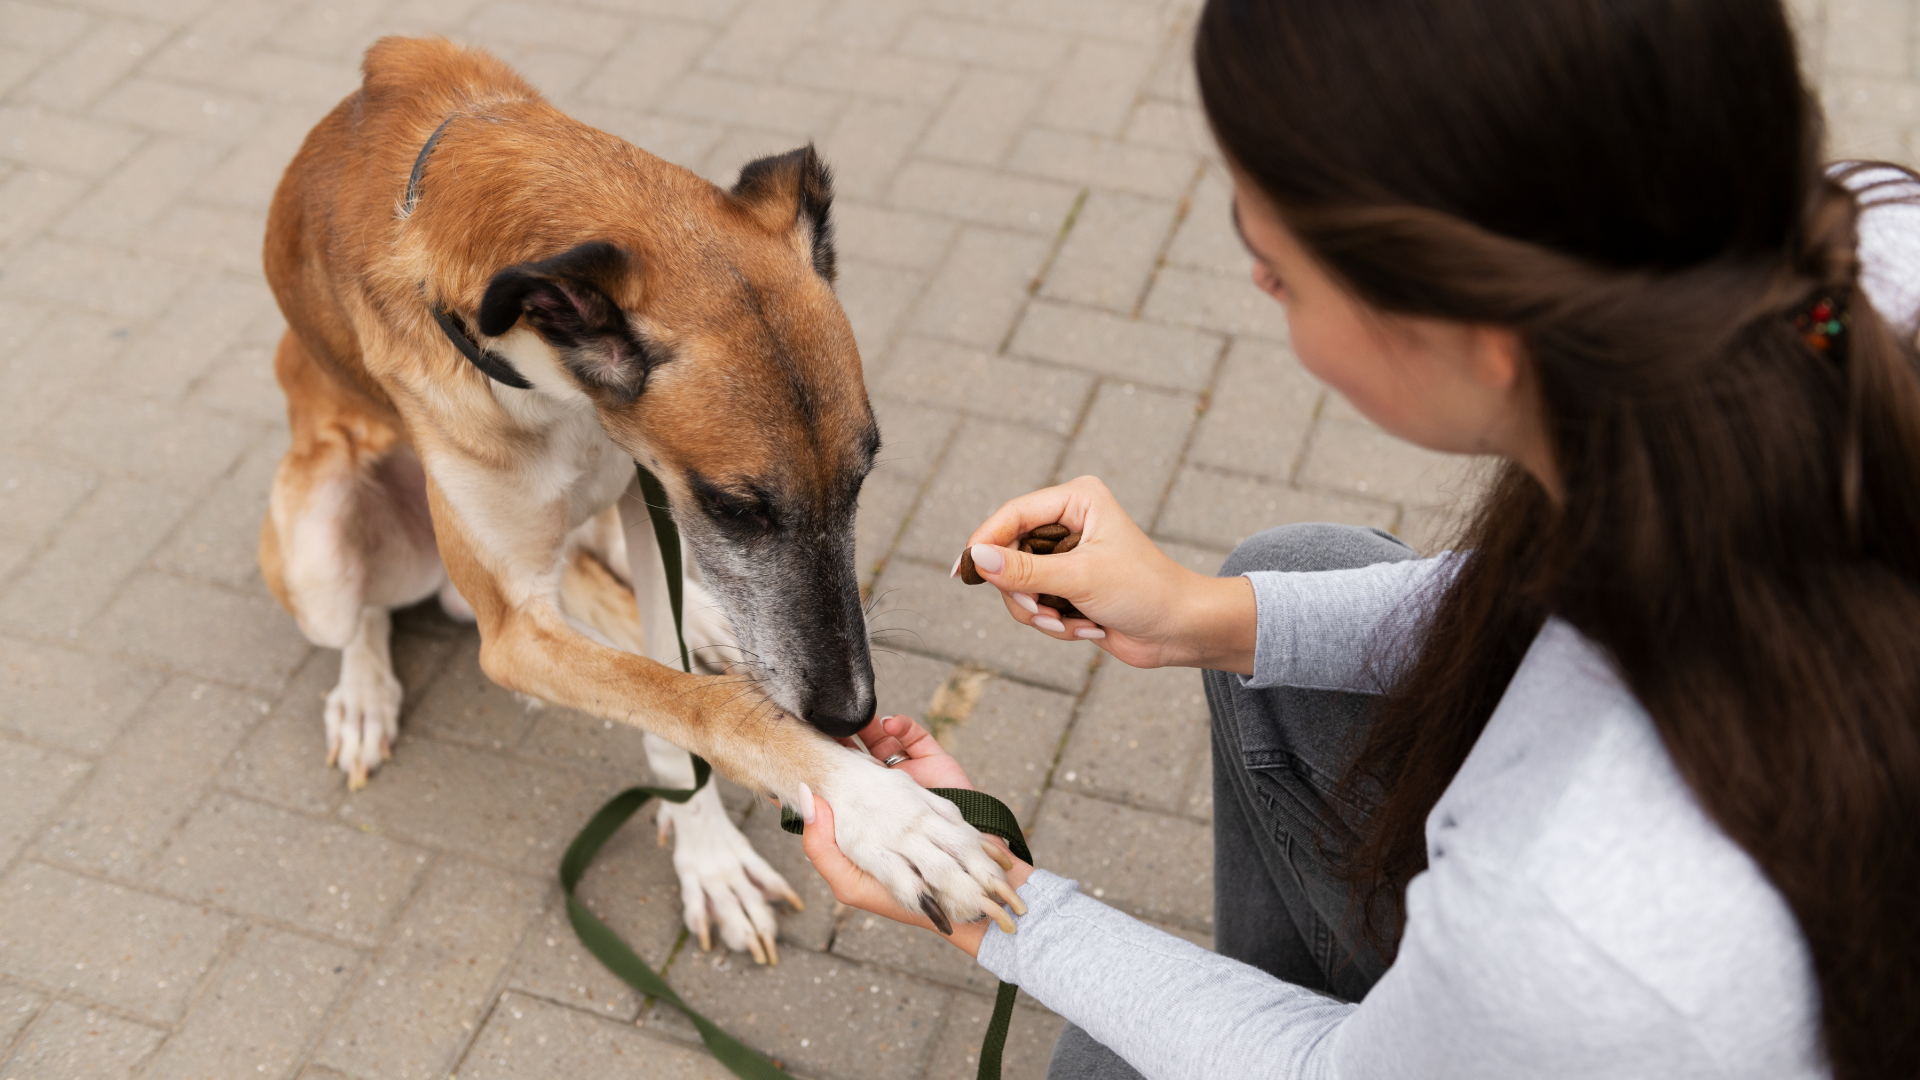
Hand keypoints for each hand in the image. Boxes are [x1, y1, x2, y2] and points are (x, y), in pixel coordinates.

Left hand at [801, 714, 1030, 957]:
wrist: (972, 892)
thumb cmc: (907, 897)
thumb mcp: (851, 883)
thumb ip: (822, 849)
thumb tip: (808, 800)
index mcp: (861, 823)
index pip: (831, 790)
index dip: (812, 771)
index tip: (792, 752)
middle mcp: (882, 802)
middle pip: (852, 761)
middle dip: (835, 741)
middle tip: (815, 721)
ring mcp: (909, 783)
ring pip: (880, 745)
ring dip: (863, 728)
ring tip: (846, 717)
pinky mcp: (937, 768)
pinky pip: (916, 738)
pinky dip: (901, 726)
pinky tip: (887, 725)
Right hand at [961, 476, 1257, 672]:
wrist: (1181, 630)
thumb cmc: (1145, 591)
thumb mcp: (1081, 578)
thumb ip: (1025, 570)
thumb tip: (975, 558)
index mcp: (1077, 500)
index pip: (1013, 514)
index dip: (985, 541)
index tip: (962, 571)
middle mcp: (1068, 523)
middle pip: (1009, 554)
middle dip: (1024, 592)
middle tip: (1043, 611)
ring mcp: (1066, 557)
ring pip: (1017, 586)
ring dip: (1040, 613)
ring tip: (1071, 624)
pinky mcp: (1067, 586)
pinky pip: (1033, 606)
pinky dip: (1054, 623)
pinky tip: (1087, 629)